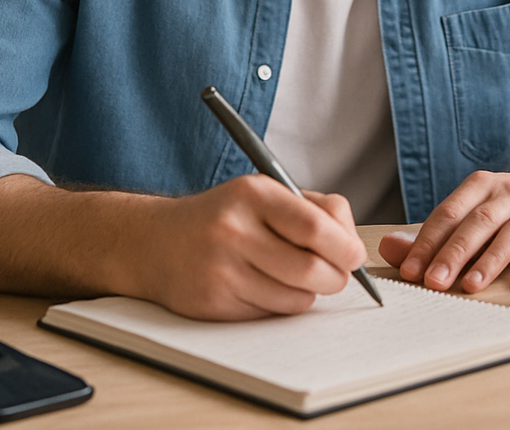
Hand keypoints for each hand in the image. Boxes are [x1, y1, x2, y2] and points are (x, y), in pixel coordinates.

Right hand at [125, 175, 366, 320]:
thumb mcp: (263, 194)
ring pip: (296, 299)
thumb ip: (313, 211)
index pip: (315, 226)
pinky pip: (270, 315)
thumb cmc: (224, 217)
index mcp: (253, 194)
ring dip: (308, 294)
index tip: (354, 256)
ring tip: (294, 278)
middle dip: (335, 278)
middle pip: (311, 269)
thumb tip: (354, 248)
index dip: (345, 247)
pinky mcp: (212, 303)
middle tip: (336, 275)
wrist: (155, 243)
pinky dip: (280, 306)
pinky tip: (263, 288)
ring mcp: (220, 269)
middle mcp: (233, 230)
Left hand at [378, 167, 509, 294]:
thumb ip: (435, 234)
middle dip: (454, 253)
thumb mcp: (477, 211)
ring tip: (472, 285)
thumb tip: (389, 248)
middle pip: (479, 222)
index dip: (428, 242)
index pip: (449, 213)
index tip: (410, 270)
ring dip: (492, 260)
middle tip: (433, 281)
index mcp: (484, 187)